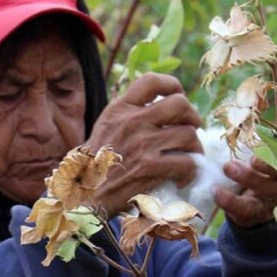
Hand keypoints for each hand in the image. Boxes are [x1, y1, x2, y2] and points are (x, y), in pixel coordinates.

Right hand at [86, 73, 202, 216]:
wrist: (82, 195)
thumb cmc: (92, 167)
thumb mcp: (103, 130)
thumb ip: (126, 117)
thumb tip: (154, 112)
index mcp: (119, 109)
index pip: (151, 81)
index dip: (172, 86)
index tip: (178, 96)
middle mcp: (132, 121)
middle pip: (180, 104)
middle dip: (192, 116)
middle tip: (191, 129)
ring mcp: (142, 144)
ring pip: (188, 134)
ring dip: (194, 148)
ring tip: (188, 157)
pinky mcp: (150, 168)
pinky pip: (186, 162)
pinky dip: (189, 171)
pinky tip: (181, 178)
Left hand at [214, 106, 276, 227]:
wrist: (255, 206)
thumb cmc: (262, 169)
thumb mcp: (266, 149)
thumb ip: (264, 132)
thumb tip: (246, 106)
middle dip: (271, 163)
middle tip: (254, 158)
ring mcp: (276, 197)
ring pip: (265, 188)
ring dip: (246, 177)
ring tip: (227, 166)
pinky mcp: (258, 212)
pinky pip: (245, 207)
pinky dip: (228, 200)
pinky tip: (215, 191)